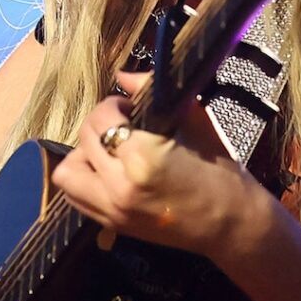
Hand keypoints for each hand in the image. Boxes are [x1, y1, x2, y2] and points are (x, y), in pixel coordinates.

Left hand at [50, 70, 256, 256]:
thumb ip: (152, 90)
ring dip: (83, 155)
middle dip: (100, 123)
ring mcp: (112, 210)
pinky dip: (84, 180)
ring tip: (109, 150)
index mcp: (142, 156)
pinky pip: (76, 199)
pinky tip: (108, 172)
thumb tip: (122, 75)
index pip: (102, 117)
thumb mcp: (193, 120)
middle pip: (83, 139)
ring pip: (67, 174)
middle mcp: (119, 185)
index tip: (131, 107)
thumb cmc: (219, 167)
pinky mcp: (113, 225)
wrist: (232, 223)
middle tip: (123, 124)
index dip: (113, 105)